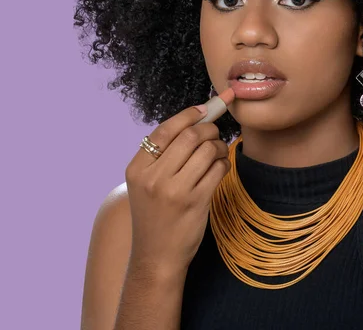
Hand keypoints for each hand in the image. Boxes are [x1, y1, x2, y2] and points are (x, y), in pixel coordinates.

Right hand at [124, 105, 229, 274]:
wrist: (156, 256)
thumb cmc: (155, 215)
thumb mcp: (144, 184)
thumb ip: (162, 155)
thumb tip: (194, 119)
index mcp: (137, 168)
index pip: (165, 129)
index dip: (189, 114)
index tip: (206, 108)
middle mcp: (153, 178)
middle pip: (190, 136)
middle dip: (209, 129)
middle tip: (214, 134)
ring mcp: (175, 190)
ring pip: (207, 150)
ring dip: (219, 146)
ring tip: (218, 153)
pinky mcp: (196, 202)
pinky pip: (218, 169)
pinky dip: (224, 163)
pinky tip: (220, 168)